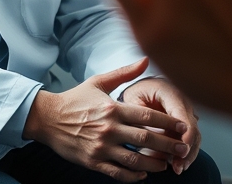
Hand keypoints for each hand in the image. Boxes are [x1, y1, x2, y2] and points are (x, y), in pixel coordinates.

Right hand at [24, 57, 192, 181]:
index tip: (183, 127)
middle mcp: (109, 129)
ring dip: (154, 164)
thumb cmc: (75, 99)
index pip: (147, 116)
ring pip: (134, 161)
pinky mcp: (93, 162)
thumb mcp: (99, 82)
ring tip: (166, 164)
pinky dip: (133, 177)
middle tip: (184, 149)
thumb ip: (124, 73)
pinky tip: (143, 176)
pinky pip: (118, 174)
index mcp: (113, 108)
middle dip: (168, 145)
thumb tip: (147, 59)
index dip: (168, 122)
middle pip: (146, 139)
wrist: (47, 118)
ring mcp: (101, 147)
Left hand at [121, 78, 200, 174]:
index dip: (185, 134)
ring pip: (194, 134)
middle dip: (187, 148)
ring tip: (178, 168)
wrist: (141, 88)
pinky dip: (185, 152)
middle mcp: (182, 100)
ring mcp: (186, 111)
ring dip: (188, 153)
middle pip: (192, 126)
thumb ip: (144, 122)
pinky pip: (189, 138)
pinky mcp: (185, 122)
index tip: (181, 151)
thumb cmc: (135, 95)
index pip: (181, 113)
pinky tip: (178, 164)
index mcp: (169, 91)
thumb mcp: (133, 104)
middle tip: (178, 166)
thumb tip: (156, 145)